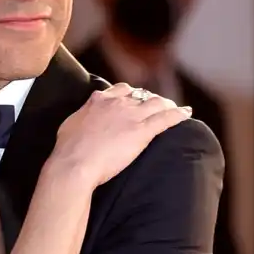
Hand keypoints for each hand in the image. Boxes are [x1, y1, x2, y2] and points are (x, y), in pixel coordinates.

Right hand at [54, 82, 190, 186]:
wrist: (74, 163)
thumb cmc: (67, 150)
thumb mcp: (71, 125)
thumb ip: (83, 116)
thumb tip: (85, 115)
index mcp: (99, 100)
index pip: (121, 90)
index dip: (130, 94)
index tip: (134, 99)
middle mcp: (117, 104)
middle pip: (141, 95)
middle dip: (150, 100)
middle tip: (157, 106)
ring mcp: (131, 116)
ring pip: (156, 104)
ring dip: (167, 105)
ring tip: (174, 108)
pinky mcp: (142, 131)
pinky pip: (165, 119)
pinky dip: (178, 115)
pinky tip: (186, 114)